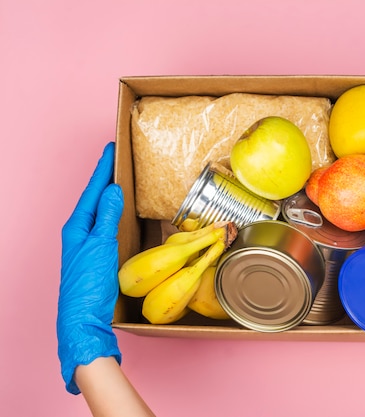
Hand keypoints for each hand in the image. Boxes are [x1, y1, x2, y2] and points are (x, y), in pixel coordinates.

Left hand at [57, 142, 123, 393]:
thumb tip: (113, 190)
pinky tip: (122, 216)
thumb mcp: (100, 246)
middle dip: (105, 179)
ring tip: (121, 181)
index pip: (92, 190)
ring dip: (110, 196)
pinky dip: (114, 215)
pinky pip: (105, 227)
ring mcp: (86, 246)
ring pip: (99, 213)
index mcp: (77, 226)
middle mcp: (79, 233)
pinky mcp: (96, 257)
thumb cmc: (89, 284)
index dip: (102, 170)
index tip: (111, 149)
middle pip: (94, 199)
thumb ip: (107, 216)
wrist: (83, 319)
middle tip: (117, 160)